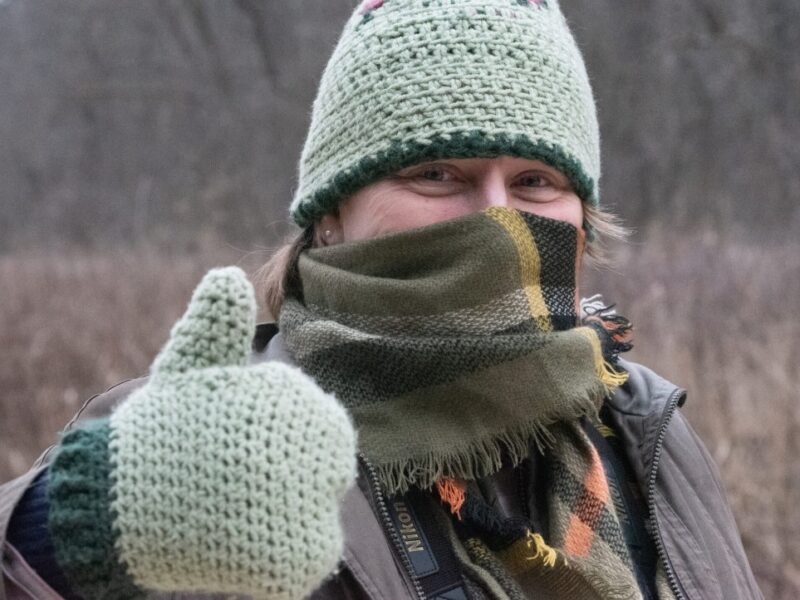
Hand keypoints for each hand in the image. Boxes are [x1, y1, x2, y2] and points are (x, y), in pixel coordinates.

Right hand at [49, 267, 356, 599]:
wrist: (119, 505)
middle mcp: (303, 451)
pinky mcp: (295, 562)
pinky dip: (290, 551)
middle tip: (246, 479)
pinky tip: (248, 538)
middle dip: (294, 471)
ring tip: (242, 506)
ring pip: (325, 510)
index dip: (290, 437)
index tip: (250, 446)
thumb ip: (217, 323)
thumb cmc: (162, 430)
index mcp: (288, 401)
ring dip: (291, 511)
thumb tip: (228, 276)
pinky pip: (316, 552)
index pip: (327, 424)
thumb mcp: (189, 367)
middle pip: (331, 466)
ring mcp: (303, 510)